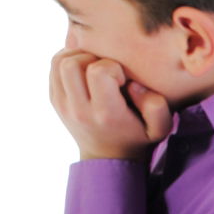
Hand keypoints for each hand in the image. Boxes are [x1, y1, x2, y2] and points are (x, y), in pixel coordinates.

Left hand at [50, 49, 171, 160]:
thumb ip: (156, 107)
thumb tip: (134, 86)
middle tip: (105, 68)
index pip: (98, 72)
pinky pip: (54, 66)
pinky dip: (68, 59)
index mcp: (105, 114)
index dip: (112, 66)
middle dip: (91, 57)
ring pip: (59, 61)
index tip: (121, 77)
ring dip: (78, 55)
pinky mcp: (54, 99)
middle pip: (73, 64)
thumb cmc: (136, 136)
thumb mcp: (158, 128)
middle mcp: (79, 110)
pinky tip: (85, 68)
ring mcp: (62, 105)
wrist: (107, 157)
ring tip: (94, 64)